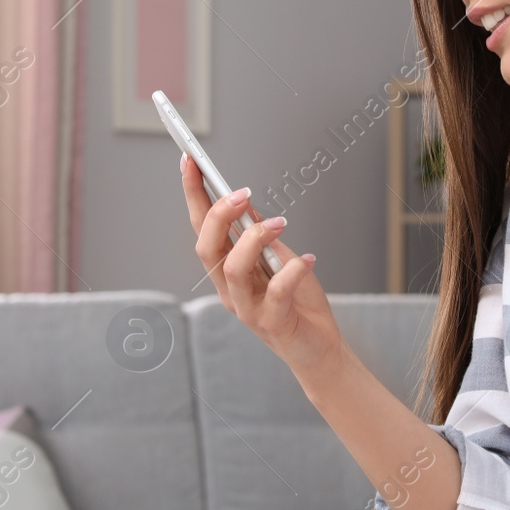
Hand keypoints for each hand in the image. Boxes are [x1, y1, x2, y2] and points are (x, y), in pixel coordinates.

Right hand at [181, 153, 342, 374]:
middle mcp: (229, 289)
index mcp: (227, 270)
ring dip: (255, 238)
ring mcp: (248, 308)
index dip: (193, 194)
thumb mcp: (280, 259)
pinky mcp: (273, 324)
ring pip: (233, 269)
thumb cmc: (298, 304)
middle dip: (219, 214)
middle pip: (207, 247)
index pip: (202, 228)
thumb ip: (261, 237)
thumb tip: (247, 203)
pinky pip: (276, 293)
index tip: (190, 159)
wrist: (320, 350)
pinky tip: (309, 259)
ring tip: (282, 222)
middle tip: (244, 192)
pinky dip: (292, 271)